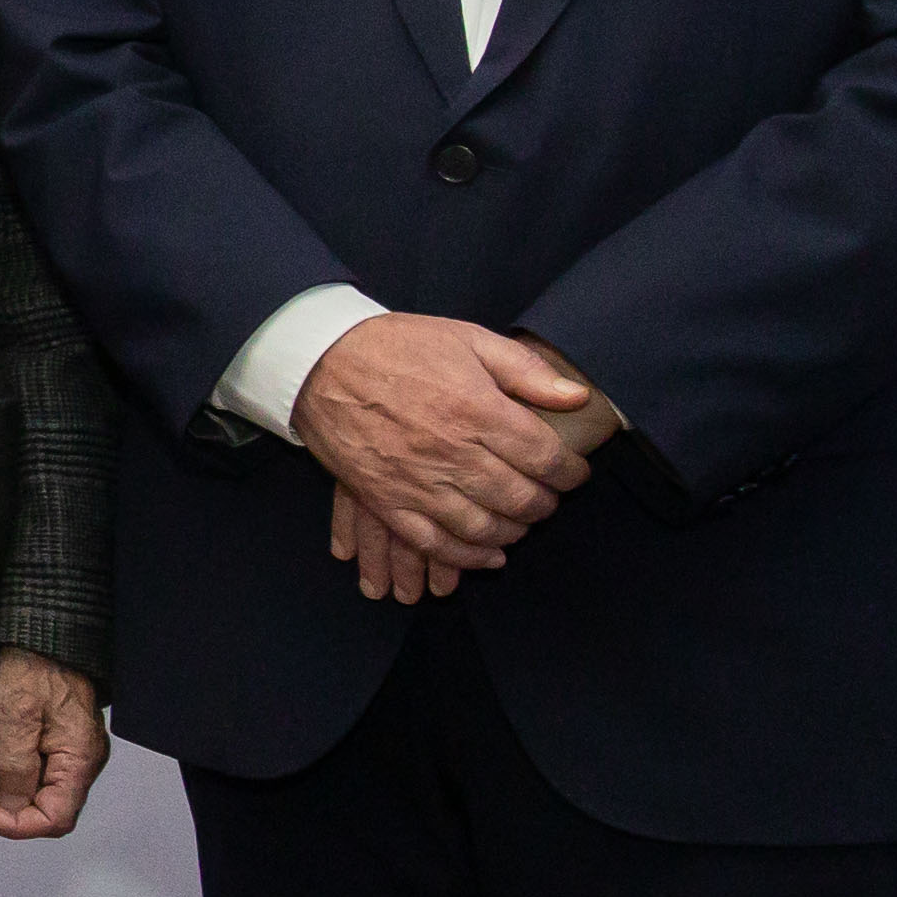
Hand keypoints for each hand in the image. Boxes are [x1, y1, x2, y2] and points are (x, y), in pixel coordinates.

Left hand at [0, 647, 108, 840]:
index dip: (14, 824)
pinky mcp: (45, 742)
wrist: (37, 632)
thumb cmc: (34, 664)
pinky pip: (17, 764)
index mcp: (78, 760)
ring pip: (21, 786)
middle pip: (35, 805)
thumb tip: (12, 807)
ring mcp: (60, 754)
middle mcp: (75, 764)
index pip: (54, 819)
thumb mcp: (16, 713)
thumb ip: (14, 765)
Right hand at [291, 312, 604, 592]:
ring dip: (513, 531)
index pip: (546, 457)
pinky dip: (468, 558)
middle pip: (521, 498)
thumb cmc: (396, 347)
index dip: (570, 472)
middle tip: (548, 498)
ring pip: (485, 528)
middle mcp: (454, 452)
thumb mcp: (468, 339)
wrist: (320, 362)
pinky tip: (487, 555)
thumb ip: (525, 369)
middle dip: (545, 504)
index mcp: (478, 410)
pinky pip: (436, 544)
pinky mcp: (388, 501)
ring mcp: (419, 482)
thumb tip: (576, 398)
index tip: (573, 473)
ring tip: (520, 522)